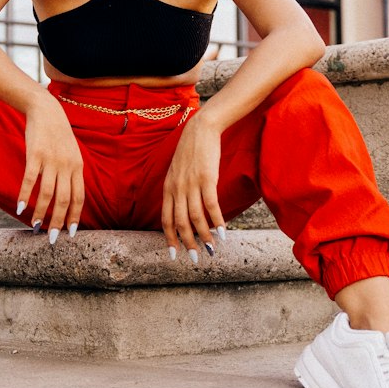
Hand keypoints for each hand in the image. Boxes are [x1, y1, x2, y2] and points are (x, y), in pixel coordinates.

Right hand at [17, 93, 85, 238]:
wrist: (47, 110)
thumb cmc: (58, 135)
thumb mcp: (72, 154)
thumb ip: (72, 174)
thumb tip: (70, 198)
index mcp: (78, 167)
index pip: (79, 198)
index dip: (75, 216)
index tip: (70, 233)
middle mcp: (67, 166)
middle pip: (64, 200)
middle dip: (58, 221)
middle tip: (52, 238)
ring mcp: (51, 161)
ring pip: (47, 193)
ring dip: (41, 213)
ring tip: (35, 226)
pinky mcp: (35, 155)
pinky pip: (30, 180)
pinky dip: (24, 196)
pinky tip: (19, 208)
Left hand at [161, 115, 224, 261]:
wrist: (201, 129)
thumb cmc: (191, 151)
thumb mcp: (177, 171)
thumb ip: (177, 189)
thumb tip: (182, 209)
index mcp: (168, 188)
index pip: (165, 219)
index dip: (170, 239)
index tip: (175, 254)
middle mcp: (177, 188)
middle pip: (180, 222)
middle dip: (188, 243)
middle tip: (196, 258)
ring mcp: (191, 184)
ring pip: (195, 217)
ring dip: (204, 236)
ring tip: (212, 249)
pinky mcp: (206, 178)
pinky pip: (211, 205)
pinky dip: (217, 220)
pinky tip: (223, 232)